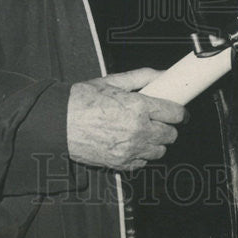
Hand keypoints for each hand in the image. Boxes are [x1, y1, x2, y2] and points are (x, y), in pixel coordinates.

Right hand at [67, 68, 187, 172]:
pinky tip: (131, 143)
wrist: (58, 123)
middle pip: (170, 134)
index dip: (179, 111)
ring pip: (159, 151)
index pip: (175, 113)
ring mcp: (130, 150)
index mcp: (138, 107)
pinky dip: (141, 154)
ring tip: (143, 131)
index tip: (177, 111)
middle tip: (157, 120)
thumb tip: (163, 74)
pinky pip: (143, 162)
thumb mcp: (113, 81)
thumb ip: (142, 77)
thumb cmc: (81, 100)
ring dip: (156, 142)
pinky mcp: (120, 164)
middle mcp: (138, 130)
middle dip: (167, 126)